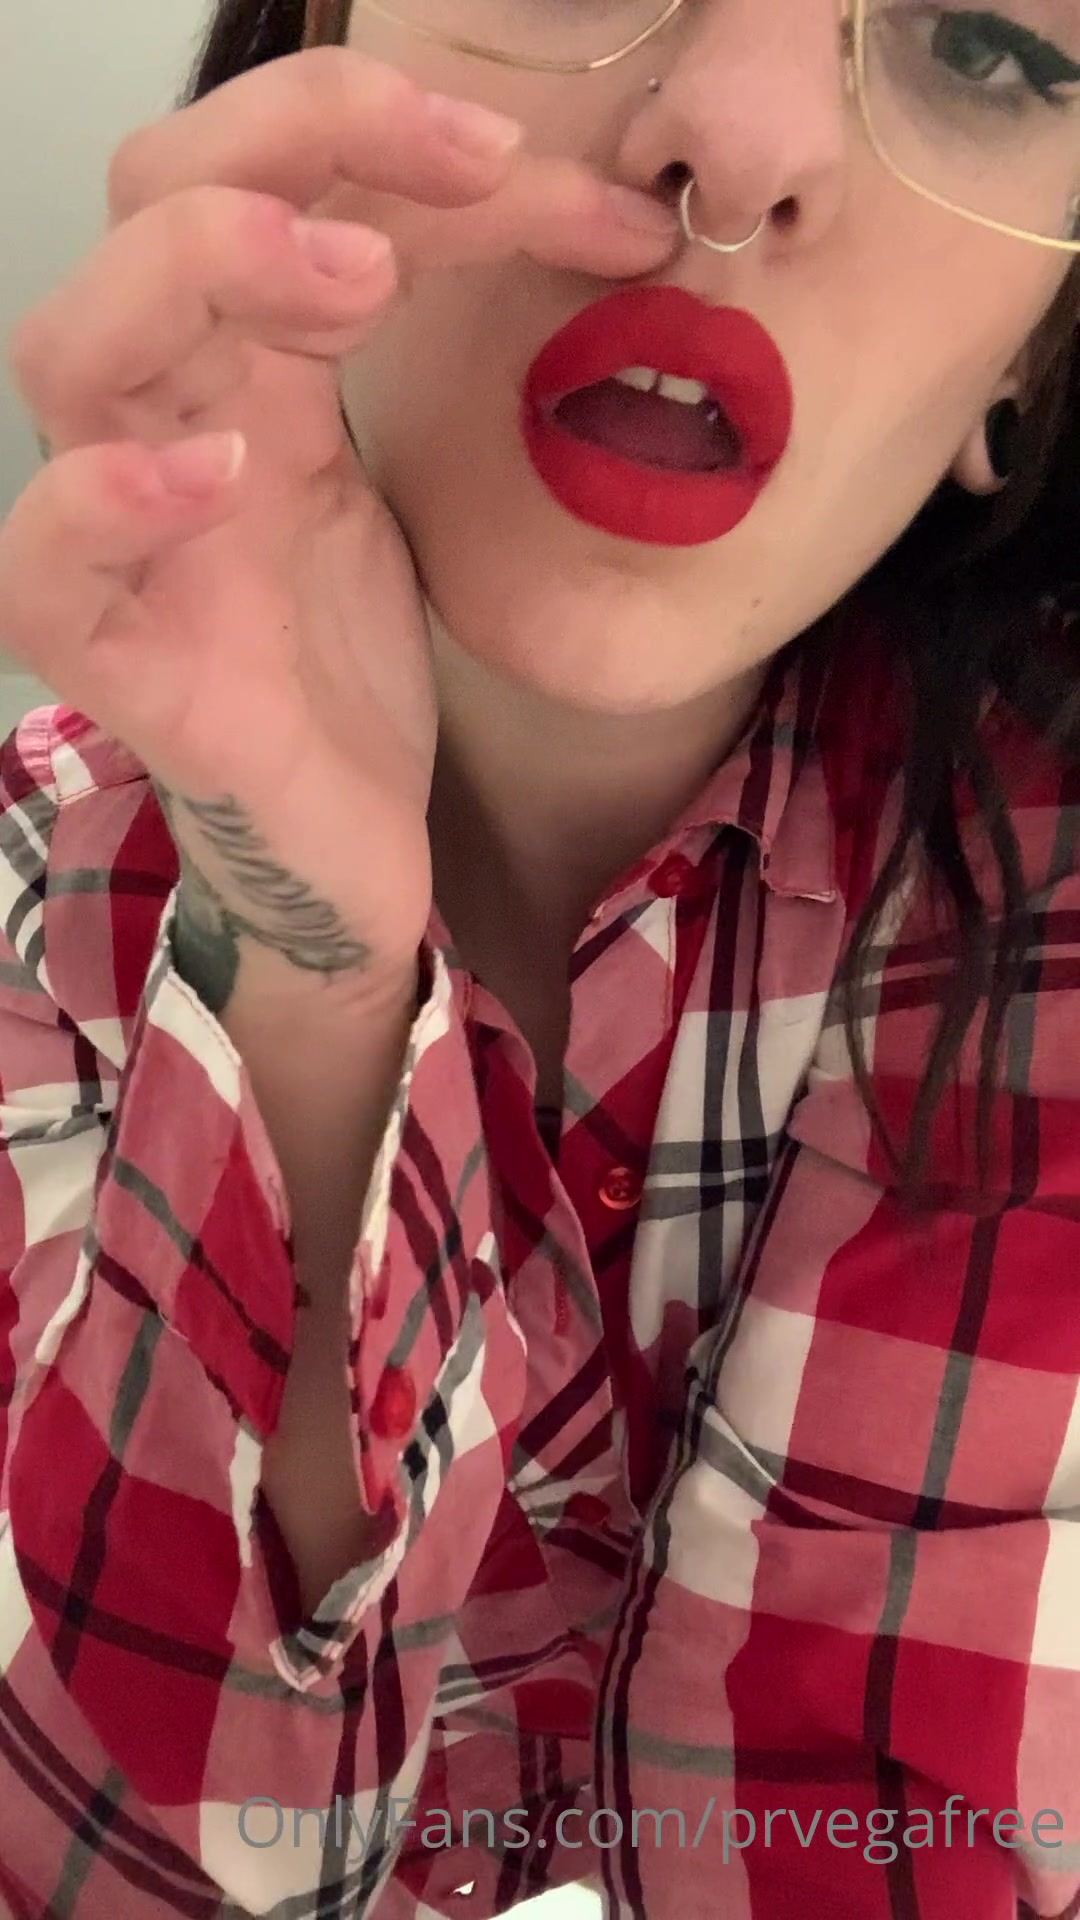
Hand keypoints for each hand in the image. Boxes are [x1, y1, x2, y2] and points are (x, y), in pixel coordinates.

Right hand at [0, 47, 676, 999]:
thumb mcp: (419, 487)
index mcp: (250, 376)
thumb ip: (443, 359)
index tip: (553, 171)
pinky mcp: (130, 664)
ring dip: (206, 270)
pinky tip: (219, 478)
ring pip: (70, 348)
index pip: (273, 181)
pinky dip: (107, 500)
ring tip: (357, 284)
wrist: (350, 850)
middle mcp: (178, 427)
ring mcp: (139, 542)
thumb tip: (596, 215)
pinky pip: (45, 566)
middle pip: (150, 203)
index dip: (392, 134)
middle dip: (301, 139)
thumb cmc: (356, 671)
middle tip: (471, 168)